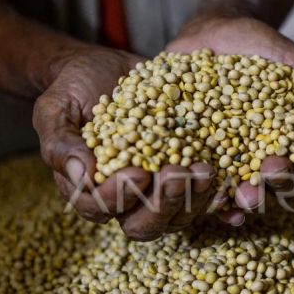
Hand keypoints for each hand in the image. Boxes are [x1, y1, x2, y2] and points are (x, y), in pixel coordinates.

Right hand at [33, 46, 217, 240]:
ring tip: (206, 171)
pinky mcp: (188, 179)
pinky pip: (207, 201)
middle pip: (145, 223)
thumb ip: (59, 140)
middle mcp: (127, 199)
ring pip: (179, 216)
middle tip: (177, 174)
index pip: (100, 207)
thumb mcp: (56, 106)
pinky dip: (223, 203)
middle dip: (163, 203)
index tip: (136, 172)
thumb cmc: (75, 88)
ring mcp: (161, 192)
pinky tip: (237, 193)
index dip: (119, 196)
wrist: (108, 69)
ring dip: (194, 199)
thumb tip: (79, 174)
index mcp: (89, 189)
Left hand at [166, 16, 293, 224]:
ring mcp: (229, 155)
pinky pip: (203, 179)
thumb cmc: (263, 46)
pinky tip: (207, 199)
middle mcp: (263, 153)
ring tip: (244, 198)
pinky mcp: (197, 152)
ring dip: (247, 197)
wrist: (215, 29)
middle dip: (278, 178)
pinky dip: (206, 194)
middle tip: (274, 172)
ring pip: (241, 185)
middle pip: (276, 176)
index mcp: (292, 137)